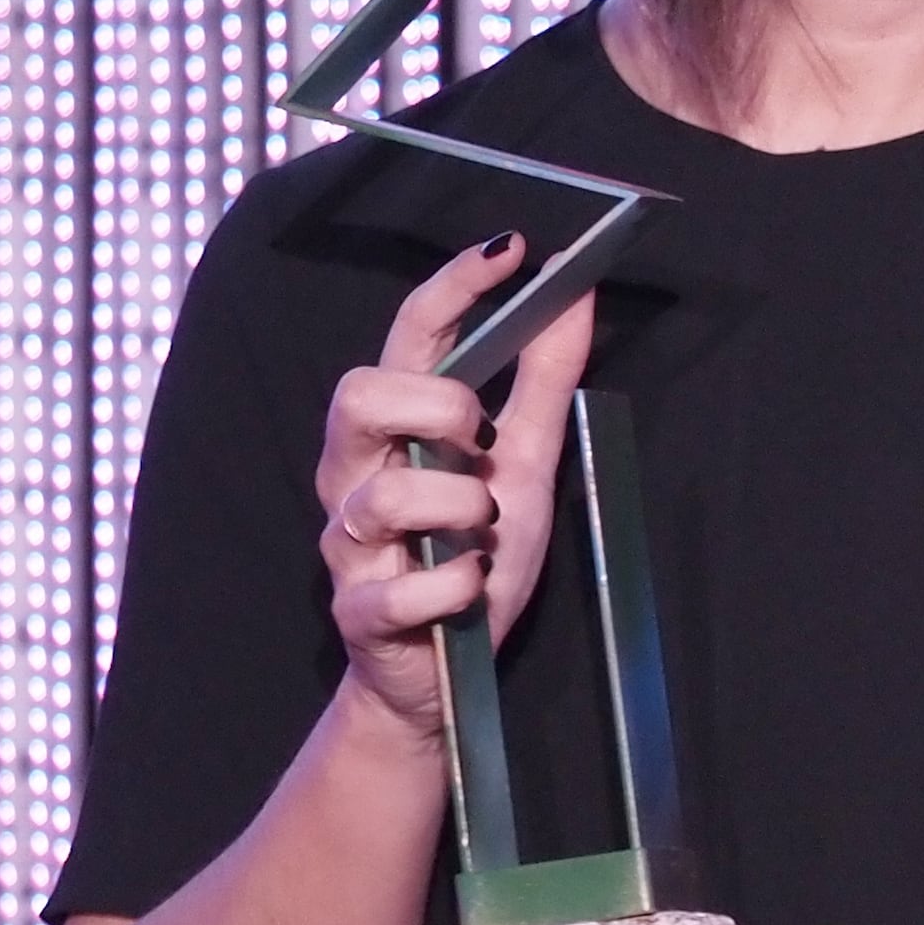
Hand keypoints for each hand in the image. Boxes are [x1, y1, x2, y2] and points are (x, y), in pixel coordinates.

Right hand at [315, 235, 597, 752]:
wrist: (442, 677)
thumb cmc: (473, 559)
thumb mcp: (523, 462)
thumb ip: (542, 380)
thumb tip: (574, 295)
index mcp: (397, 428)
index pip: (412, 334)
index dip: (456, 284)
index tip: (513, 247)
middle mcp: (358, 474)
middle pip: (359, 394)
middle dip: (435, 406)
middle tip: (482, 438)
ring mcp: (349, 543)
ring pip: (386, 495)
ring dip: (459, 509)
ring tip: (485, 531)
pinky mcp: (358, 611)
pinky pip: (404, 587)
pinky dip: (456, 588)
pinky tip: (472, 591)